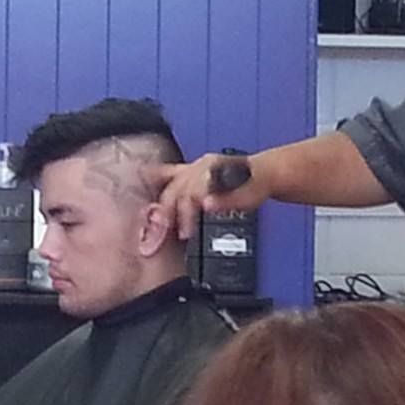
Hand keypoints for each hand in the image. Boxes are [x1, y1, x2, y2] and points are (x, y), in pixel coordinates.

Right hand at [146, 153, 268, 240]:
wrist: (262, 174)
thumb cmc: (257, 183)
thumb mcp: (250, 195)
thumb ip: (229, 200)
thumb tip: (206, 204)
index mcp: (213, 169)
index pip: (192, 191)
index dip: (185, 213)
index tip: (184, 232)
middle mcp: (201, 166)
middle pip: (176, 189)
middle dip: (168, 214)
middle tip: (162, 237)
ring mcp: (195, 168)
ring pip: (170, 184)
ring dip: (162, 206)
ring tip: (156, 226)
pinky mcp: (191, 172)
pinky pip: (168, 172)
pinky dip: (155, 176)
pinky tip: (142, 176)